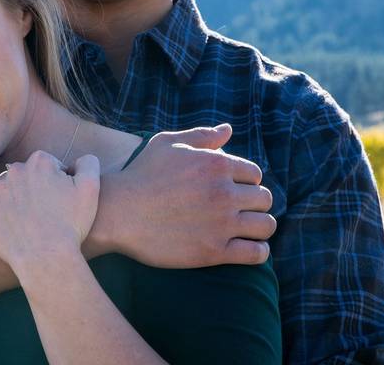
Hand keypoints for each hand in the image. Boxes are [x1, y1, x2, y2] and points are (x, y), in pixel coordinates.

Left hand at [0, 150, 100, 273]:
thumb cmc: (71, 225)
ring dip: (17, 191)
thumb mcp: (91, 188)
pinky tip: (4, 206)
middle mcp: (16, 169)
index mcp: (41, 161)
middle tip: (46, 209)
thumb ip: (88, 163)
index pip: (50, 164)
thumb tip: (77, 160)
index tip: (61, 199)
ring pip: (9, 181)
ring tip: (27, 215)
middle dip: (37, 185)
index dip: (59, 181)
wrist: (46, 258)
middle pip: (29, 172)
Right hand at [98, 124, 275, 266]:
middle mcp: (224, 192)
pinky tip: (250, 248)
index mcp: (217, 164)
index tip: (233, 190)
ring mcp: (221, 223)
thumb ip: (202, 136)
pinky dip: (259, 251)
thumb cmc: (141, 175)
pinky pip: (256, 253)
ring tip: (248, 229)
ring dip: (261, 226)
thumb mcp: (168, 143)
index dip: (246, 182)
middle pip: (264, 198)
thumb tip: (228, 130)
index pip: (255, 174)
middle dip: (254, 203)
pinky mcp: (215, 251)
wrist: (117, 213)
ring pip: (266, 225)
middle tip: (240, 210)